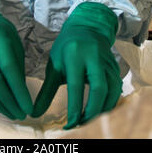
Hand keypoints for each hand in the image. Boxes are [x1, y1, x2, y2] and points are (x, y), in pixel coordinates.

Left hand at [32, 4, 121, 128]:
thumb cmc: (67, 48)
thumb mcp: (54, 65)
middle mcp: (93, 57)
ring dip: (103, 109)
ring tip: (90, 120)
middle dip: (92, 110)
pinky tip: (101, 111)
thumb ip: (46, 90)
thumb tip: (34, 113)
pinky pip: (117, 88)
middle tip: (82, 124)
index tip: (70, 124)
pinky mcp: (115, 66)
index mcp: (74, 54)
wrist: (87, 28)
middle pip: (99, 88)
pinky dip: (110, 102)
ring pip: (112, 89)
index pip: (76, 85)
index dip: (74, 107)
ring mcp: (107, 61)